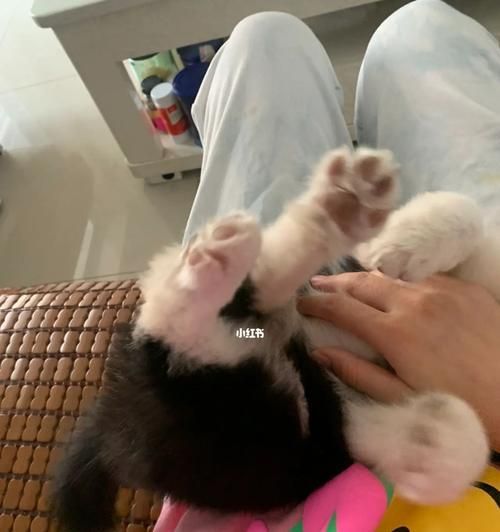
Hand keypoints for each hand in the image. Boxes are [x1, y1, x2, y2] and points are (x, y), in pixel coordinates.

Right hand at [298, 272, 499, 450]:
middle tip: (316, 285)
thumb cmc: (459, 405)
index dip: (315, 303)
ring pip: (391, 275)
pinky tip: (397, 290)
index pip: (341, 308)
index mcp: (394, 332)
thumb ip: (357, 373)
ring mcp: (442, 289)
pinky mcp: (465, 287)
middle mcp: (414, 301)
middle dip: (334, 283)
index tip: (300, 303)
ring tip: (350, 285)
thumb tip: (319, 353)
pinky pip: (422, 277)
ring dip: (365, 279)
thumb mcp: (402, 397)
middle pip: (361, 282)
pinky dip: (401, 281)